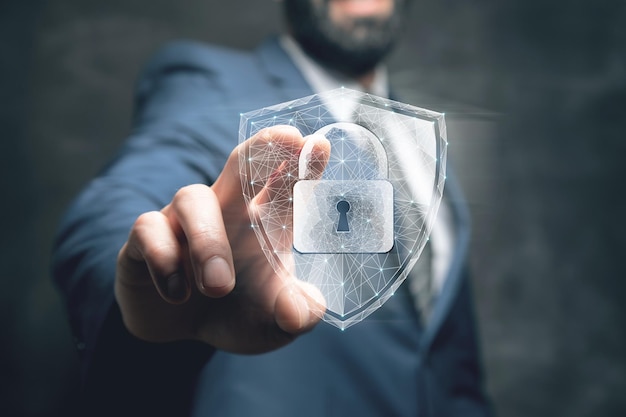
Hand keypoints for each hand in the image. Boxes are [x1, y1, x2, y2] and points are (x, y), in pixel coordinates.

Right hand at [115, 125, 330, 352]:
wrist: (179, 331)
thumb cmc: (234, 313)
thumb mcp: (271, 324)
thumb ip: (292, 317)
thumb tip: (301, 313)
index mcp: (264, 223)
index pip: (287, 185)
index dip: (303, 165)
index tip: (320, 146)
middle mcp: (226, 209)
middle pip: (243, 162)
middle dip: (263, 147)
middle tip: (286, 137)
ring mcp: (183, 219)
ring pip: (193, 199)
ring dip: (208, 242)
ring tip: (218, 286)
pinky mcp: (146, 238)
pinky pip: (148, 229)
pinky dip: (164, 260)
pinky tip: (177, 294)